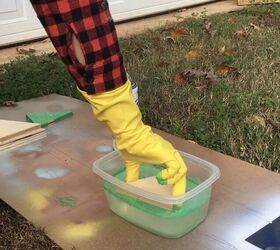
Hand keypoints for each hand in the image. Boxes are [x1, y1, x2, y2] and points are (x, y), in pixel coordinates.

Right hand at [79, 80, 186, 195]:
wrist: (130, 137)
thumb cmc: (131, 147)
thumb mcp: (132, 164)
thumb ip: (133, 174)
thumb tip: (128, 185)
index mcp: (164, 155)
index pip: (175, 170)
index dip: (175, 182)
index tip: (172, 194)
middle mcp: (170, 154)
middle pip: (181, 172)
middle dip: (179, 187)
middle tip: (176, 200)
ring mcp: (170, 154)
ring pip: (182, 171)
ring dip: (175, 181)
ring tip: (164, 185)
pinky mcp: (168, 155)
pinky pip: (176, 169)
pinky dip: (170, 176)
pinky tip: (160, 178)